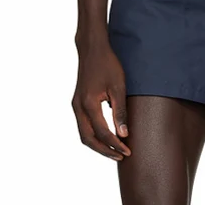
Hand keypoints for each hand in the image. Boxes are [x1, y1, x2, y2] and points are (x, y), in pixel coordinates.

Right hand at [72, 46, 130, 161]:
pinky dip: (93, 135)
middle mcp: (78, 106)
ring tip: (114, 151)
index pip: (102, 132)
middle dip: (104, 150)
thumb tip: (124, 134)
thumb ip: (120, 111)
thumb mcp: (118, 86)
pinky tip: (106, 137)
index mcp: (88, 103)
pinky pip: (83, 126)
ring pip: (83, 134)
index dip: (115, 144)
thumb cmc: (108, 64)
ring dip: (98, 145)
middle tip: (121, 156)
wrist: (92, 48)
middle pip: (88, 139)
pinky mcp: (77, 103)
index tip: (128, 151)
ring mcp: (76, 105)